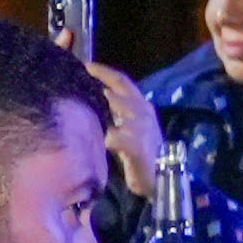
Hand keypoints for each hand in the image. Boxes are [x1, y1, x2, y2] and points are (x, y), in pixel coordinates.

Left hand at [80, 57, 170, 204]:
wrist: (161, 177)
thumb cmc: (142, 153)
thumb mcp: (131, 127)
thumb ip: (118, 113)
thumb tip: (100, 97)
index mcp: (142, 106)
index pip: (123, 82)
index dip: (105, 72)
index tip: (87, 65)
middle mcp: (144, 112)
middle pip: (120, 89)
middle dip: (101, 78)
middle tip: (81, 72)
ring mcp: (141, 127)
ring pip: (119, 107)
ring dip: (102, 104)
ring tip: (83, 100)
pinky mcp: (136, 145)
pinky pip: (114, 137)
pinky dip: (104, 137)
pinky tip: (94, 137)